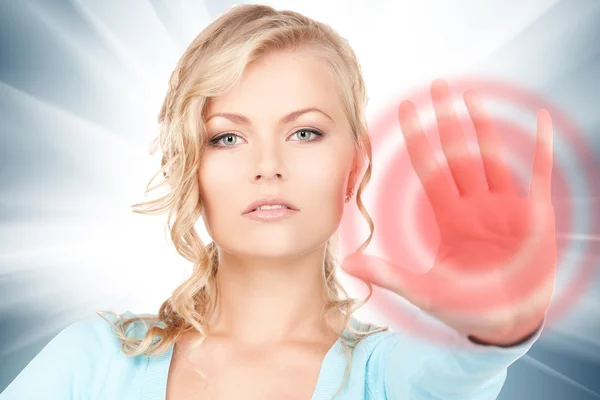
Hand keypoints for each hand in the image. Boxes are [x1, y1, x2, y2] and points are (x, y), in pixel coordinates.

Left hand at [342, 79, 555, 345]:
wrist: (505, 322)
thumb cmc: (463, 307)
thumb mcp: (423, 289)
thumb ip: (388, 273)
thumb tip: (347, 263)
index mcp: (447, 216)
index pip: (429, 167)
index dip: (418, 138)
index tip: (406, 108)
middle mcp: (474, 205)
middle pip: (458, 152)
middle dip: (446, 119)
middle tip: (436, 85)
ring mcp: (504, 207)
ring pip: (491, 156)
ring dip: (483, 126)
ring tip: (470, 97)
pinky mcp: (534, 215)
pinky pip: (539, 174)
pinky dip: (540, 148)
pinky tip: (538, 120)